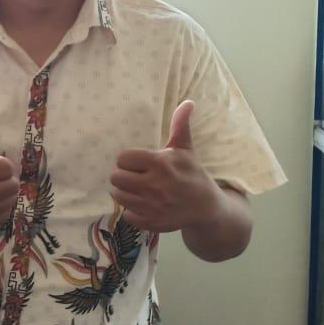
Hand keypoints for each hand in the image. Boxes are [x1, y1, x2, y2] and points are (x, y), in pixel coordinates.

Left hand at [110, 100, 220, 232]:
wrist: (208, 207)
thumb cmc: (192, 174)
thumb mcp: (186, 149)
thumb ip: (180, 126)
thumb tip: (188, 102)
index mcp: (160, 163)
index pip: (123, 158)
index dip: (127, 160)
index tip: (136, 163)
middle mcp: (155, 184)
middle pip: (115, 177)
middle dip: (122, 176)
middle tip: (133, 177)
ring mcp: (153, 205)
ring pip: (118, 196)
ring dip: (124, 192)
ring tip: (135, 190)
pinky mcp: (152, 222)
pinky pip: (127, 215)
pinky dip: (132, 211)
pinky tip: (143, 205)